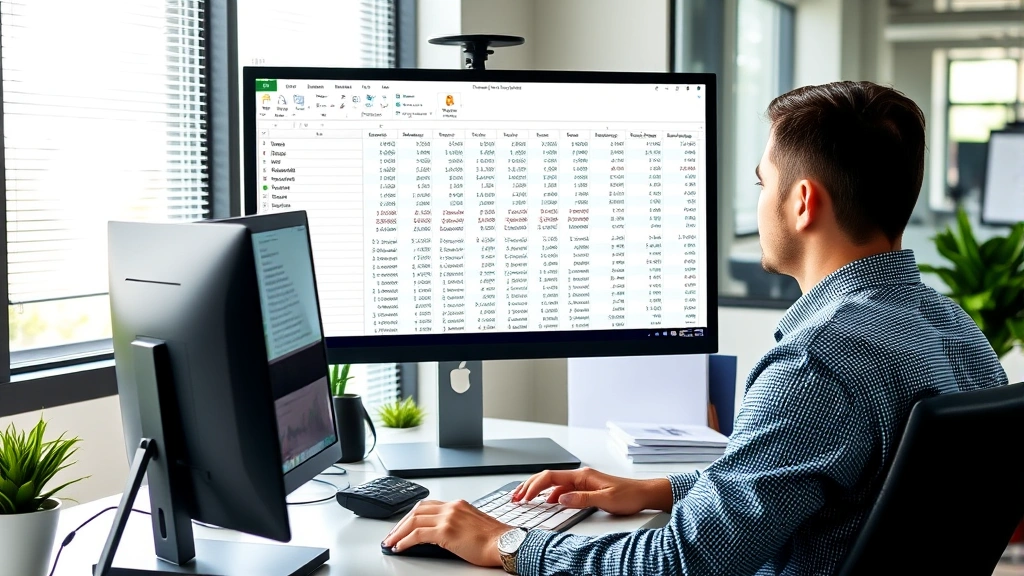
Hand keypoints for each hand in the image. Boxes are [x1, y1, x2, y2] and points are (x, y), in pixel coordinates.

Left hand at [381, 499, 509, 566]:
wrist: (505, 543)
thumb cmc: (494, 539)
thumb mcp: (472, 524)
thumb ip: (456, 523)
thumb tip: (440, 535)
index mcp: (458, 505)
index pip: (428, 505)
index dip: (412, 515)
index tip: (404, 525)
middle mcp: (452, 507)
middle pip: (417, 510)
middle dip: (401, 523)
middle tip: (392, 534)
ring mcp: (448, 518)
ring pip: (413, 520)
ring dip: (399, 532)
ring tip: (391, 542)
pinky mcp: (446, 531)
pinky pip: (417, 534)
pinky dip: (405, 540)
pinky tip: (400, 547)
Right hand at [512, 467, 672, 515]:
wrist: (645, 494)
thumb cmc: (630, 495)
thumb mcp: (606, 500)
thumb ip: (582, 499)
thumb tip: (560, 498)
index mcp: (583, 475)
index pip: (551, 476)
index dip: (534, 486)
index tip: (523, 496)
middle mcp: (581, 476)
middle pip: (548, 477)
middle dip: (530, 486)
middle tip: (516, 497)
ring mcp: (583, 481)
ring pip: (553, 483)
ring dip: (537, 489)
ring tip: (524, 498)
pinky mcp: (586, 488)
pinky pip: (562, 489)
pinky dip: (549, 494)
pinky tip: (546, 502)